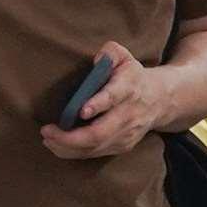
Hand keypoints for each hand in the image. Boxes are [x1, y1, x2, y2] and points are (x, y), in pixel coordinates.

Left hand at [38, 40, 162, 159]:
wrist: (160, 99)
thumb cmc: (132, 75)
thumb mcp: (124, 56)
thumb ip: (110, 52)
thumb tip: (97, 60)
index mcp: (128, 88)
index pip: (113, 97)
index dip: (98, 104)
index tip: (81, 111)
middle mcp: (128, 114)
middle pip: (100, 133)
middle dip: (71, 136)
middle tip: (47, 131)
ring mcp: (127, 134)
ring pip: (96, 147)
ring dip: (68, 147)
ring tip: (48, 139)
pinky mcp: (123, 146)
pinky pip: (96, 154)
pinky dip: (74, 152)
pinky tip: (58, 146)